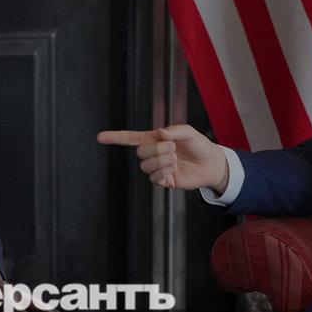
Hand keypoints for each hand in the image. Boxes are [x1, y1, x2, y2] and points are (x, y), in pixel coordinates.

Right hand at [97, 125, 227, 191]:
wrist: (211, 164)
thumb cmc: (199, 145)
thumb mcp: (189, 132)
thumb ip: (174, 130)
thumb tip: (159, 134)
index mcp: (155, 139)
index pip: (130, 138)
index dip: (115, 138)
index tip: (100, 137)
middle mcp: (153, 154)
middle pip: (140, 152)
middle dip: (156, 149)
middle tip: (172, 147)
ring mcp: (158, 168)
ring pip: (145, 166)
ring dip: (161, 160)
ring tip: (175, 158)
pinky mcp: (164, 181)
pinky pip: (154, 178)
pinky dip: (164, 171)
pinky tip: (174, 168)